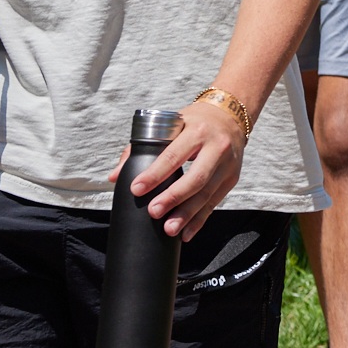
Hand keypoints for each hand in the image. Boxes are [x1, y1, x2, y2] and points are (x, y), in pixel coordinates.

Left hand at [135, 99, 248, 239]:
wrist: (231, 115)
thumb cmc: (195, 121)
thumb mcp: (170, 125)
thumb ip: (140, 149)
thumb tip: (115, 176)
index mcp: (196, 131)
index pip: (173, 156)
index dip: (154, 174)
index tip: (137, 189)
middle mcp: (216, 147)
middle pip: (195, 178)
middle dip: (173, 198)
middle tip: (154, 212)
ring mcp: (227, 164)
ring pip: (206, 194)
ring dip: (187, 215)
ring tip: (169, 229)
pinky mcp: (232, 178)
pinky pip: (215, 203)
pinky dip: (200, 220)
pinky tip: (186, 233)